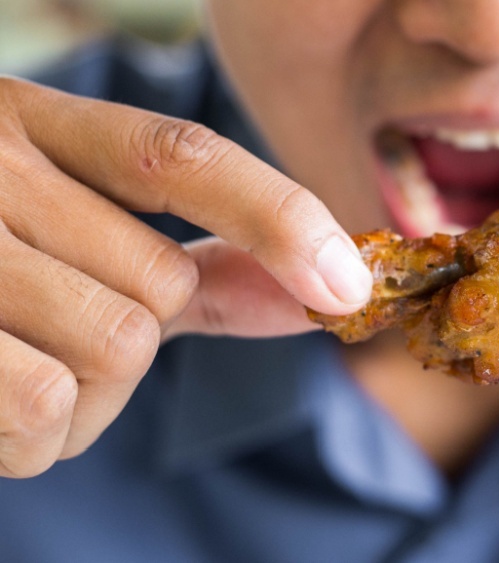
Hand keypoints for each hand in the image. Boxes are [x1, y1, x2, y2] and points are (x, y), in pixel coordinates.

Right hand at [0, 78, 371, 477]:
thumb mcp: (74, 238)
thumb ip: (196, 265)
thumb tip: (323, 296)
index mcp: (31, 124)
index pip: (181, 158)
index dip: (280, 220)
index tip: (349, 288)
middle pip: (157, 286)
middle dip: (131, 342)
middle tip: (51, 336)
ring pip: (111, 351)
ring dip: (86, 400)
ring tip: (16, 372)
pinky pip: (39, 408)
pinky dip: (35, 438)